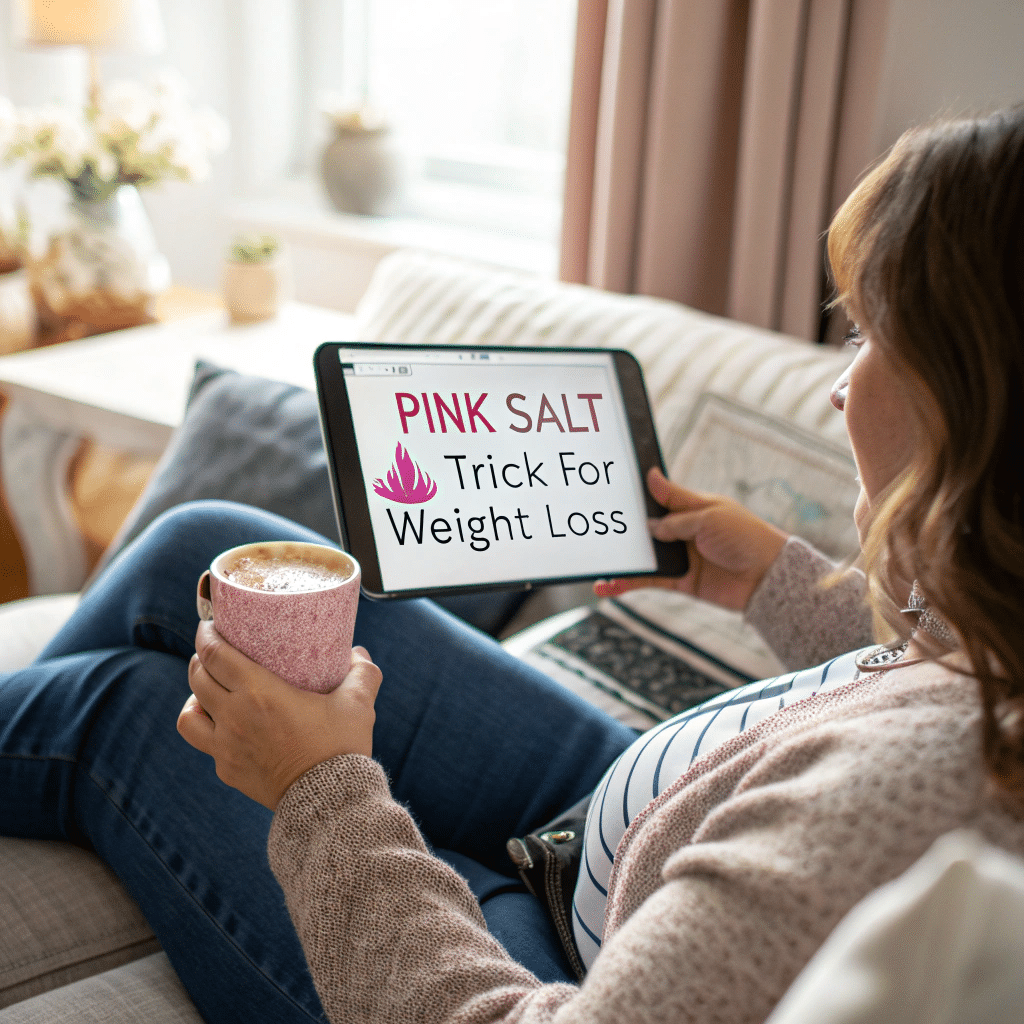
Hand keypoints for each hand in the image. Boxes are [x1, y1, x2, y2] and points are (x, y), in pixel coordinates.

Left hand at [177, 621, 382, 809]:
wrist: (330, 802)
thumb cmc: (341, 748)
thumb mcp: (359, 703)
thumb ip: (361, 672)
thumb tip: (358, 653)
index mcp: (259, 692)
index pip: (215, 654)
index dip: (207, 635)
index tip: (210, 625)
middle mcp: (234, 716)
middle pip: (197, 676)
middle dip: (201, 658)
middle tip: (214, 650)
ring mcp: (226, 746)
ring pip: (188, 713)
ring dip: (194, 696)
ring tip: (210, 690)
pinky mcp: (227, 770)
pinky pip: (205, 743)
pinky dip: (208, 728)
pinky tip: (224, 725)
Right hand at [594, 467, 788, 610]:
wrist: (766, 578)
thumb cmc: (745, 537)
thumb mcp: (709, 514)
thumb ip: (675, 511)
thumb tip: (650, 490)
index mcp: (690, 507)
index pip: (657, 497)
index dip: (636, 496)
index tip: (609, 491)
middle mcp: (681, 530)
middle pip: (643, 527)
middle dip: (620, 529)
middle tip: (593, 529)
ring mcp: (678, 555)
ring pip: (641, 555)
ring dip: (618, 560)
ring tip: (594, 563)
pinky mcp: (678, 580)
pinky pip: (646, 580)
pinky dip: (626, 583)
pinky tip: (607, 586)